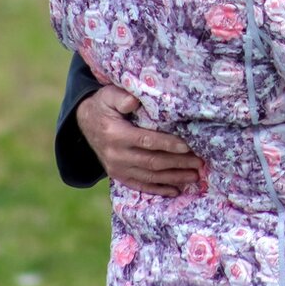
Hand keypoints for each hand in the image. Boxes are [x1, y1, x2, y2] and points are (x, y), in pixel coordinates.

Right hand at [76, 84, 203, 195]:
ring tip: (195, 176)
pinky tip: (176, 190)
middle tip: (199, 163)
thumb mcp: (108, 95)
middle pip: (152, 162)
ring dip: (174, 177)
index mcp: (116, 134)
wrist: (84, 123)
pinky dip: (159, 189)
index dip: (168, 144)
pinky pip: (140, 185)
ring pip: (150, 176)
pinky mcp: (118, 175)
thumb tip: (134, 102)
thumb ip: (121, 97)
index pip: (147, 141)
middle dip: (178, 163)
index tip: (187, 146)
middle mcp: (116, 155)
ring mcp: (117, 168)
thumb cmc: (104, 105)